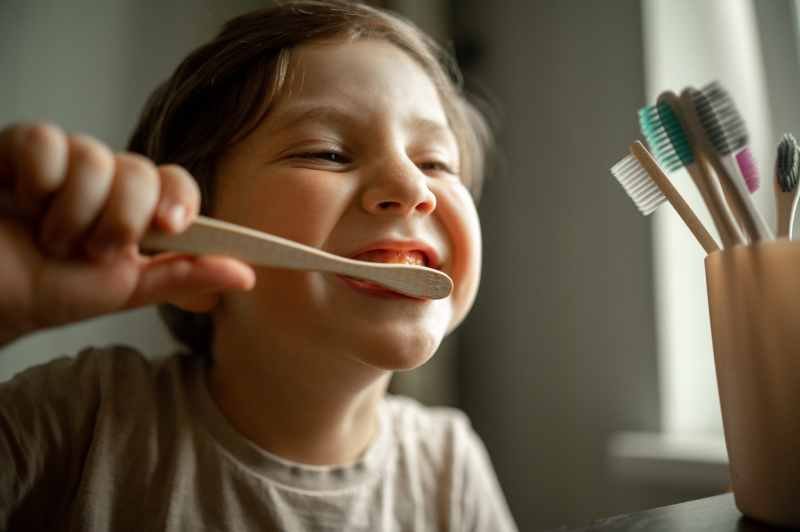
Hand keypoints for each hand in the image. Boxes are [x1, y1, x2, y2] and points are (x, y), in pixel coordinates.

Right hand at [0, 122, 254, 344]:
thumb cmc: (50, 291)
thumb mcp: (125, 289)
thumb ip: (182, 276)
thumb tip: (246, 275)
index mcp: (137, 210)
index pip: (176, 183)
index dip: (178, 199)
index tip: (173, 226)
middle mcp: (107, 179)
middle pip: (140, 171)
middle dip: (118, 220)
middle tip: (91, 251)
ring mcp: (66, 161)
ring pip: (95, 157)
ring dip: (71, 212)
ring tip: (49, 237)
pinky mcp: (21, 148)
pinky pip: (44, 140)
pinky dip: (36, 180)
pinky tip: (23, 199)